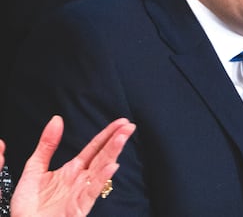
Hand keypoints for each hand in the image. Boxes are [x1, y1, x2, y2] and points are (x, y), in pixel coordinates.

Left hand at [9, 115, 135, 216]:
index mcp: (73, 169)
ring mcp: (82, 192)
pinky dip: (103, 178)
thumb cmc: (29, 206)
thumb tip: (56, 120)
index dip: (107, 134)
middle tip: (129, 126)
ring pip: (101, 169)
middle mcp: (81, 179)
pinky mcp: (79, 206)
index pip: (95, 147)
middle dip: (117, 140)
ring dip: (113, 153)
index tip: (121, 122)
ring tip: (122, 139)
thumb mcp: (35, 168)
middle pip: (103, 155)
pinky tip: (111, 166)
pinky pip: (93, 190)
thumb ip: (47, 144)